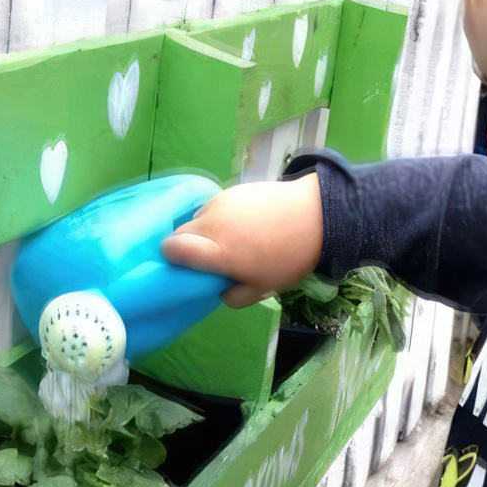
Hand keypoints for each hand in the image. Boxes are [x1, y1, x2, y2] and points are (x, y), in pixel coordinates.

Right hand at [161, 172, 322, 307]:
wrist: (314, 215)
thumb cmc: (290, 257)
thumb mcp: (264, 288)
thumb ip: (235, 296)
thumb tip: (218, 290)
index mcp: (218, 252)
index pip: (172, 249)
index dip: (172, 258)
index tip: (185, 266)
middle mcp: (212, 225)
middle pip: (180, 233)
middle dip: (188, 247)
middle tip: (210, 258)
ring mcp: (219, 204)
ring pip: (197, 219)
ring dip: (205, 231)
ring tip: (232, 240)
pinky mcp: (230, 191)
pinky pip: (212, 207)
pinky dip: (219, 218)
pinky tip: (243, 224)